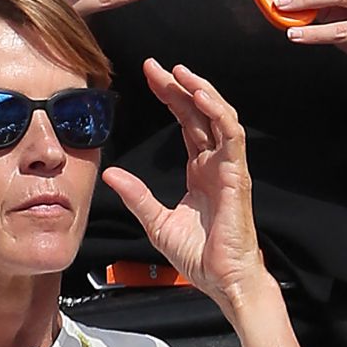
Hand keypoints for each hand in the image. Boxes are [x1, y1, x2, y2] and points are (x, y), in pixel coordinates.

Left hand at [103, 60, 265, 310]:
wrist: (222, 280)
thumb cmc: (199, 256)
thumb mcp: (156, 221)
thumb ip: (136, 196)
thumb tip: (110, 174)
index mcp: (200, 171)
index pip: (187, 122)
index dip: (171, 97)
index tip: (150, 77)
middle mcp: (215, 163)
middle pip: (200, 113)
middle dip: (179, 86)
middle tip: (156, 66)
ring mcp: (228, 168)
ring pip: (219, 116)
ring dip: (201, 91)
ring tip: (179, 72)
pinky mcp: (236, 176)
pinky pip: (231, 136)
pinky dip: (217, 113)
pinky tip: (200, 96)